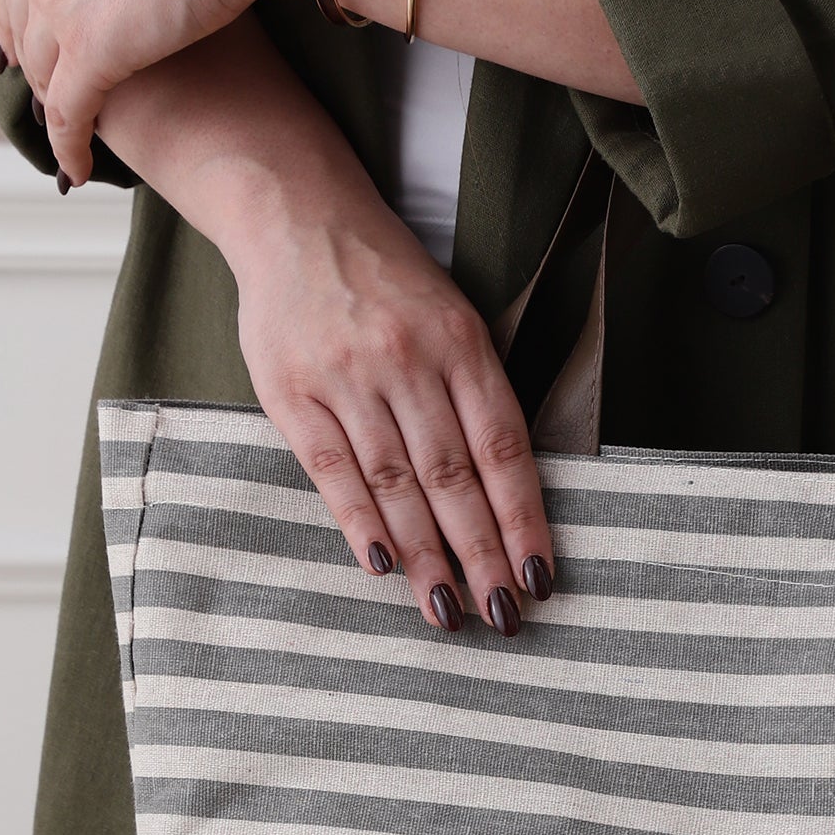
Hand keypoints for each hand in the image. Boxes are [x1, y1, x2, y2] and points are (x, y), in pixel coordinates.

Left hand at [0, 0, 292, 185]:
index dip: (24, 16)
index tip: (32, 45)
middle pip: (21, 26)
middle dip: (32, 66)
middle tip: (49, 98)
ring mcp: (57, 3)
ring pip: (43, 75)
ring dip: (55, 110)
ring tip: (73, 136)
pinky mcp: (89, 52)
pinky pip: (68, 114)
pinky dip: (69, 147)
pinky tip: (78, 169)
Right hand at [228, 180, 552, 637]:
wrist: (297, 218)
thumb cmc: (387, 280)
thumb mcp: (452, 316)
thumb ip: (475, 392)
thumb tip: (505, 489)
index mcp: (462, 343)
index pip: (504, 449)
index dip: (524, 520)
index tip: (540, 578)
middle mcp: (410, 361)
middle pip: (455, 478)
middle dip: (482, 556)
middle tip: (502, 616)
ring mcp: (350, 377)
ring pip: (398, 483)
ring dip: (426, 555)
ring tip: (446, 610)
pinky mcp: (294, 392)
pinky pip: (334, 469)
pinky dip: (361, 521)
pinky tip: (384, 565)